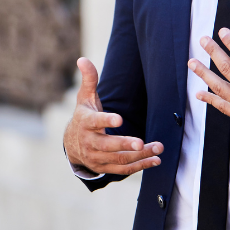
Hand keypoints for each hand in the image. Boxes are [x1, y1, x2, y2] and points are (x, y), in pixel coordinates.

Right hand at [63, 57, 162, 175]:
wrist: (72, 144)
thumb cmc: (84, 116)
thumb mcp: (84, 98)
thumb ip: (89, 80)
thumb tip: (82, 59)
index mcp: (85, 123)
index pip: (95, 122)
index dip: (106, 121)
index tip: (119, 119)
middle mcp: (89, 142)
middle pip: (108, 145)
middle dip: (126, 144)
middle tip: (142, 142)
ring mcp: (97, 157)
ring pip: (119, 159)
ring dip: (139, 155)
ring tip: (158, 149)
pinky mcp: (104, 168)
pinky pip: (123, 169)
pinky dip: (140, 166)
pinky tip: (155, 160)